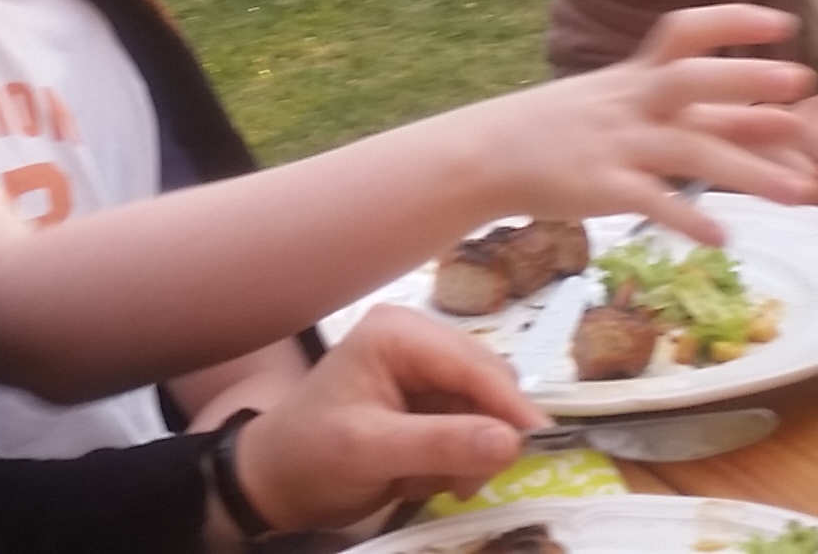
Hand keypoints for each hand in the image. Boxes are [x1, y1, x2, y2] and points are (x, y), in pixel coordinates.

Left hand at [228, 305, 543, 532]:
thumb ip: (442, 444)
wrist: (275, 483)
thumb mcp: (371, 451)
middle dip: (484, 434)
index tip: (542, 443)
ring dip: (469, 453)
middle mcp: (417, 341)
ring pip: (486, 411)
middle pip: (488, 383)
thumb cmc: (310, 457)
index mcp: (398, 333)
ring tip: (432, 481)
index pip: (473, 364)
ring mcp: (425, 372)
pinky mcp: (429, 404)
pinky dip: (458, 460)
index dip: (510, 404)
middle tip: (465, 480)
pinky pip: (471, 430)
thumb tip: (512, 442)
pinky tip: (425, 478)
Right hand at [451, 5, 817, 235]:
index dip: (736, 22)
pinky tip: (723, 238)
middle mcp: (633, 102)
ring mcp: (617, 143)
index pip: (687, 31)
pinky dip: (687, 219)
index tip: (787, 24)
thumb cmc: (562, 127)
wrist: (487, 153)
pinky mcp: (601, 186)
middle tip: (804, 83)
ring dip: (749, 169)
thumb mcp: (620, 101)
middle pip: (694, 80)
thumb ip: (687, 107)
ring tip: (801, 192)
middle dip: (749, 81)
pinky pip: (650, 201)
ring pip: (689, 149)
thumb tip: (760, 109)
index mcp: (637, 76)